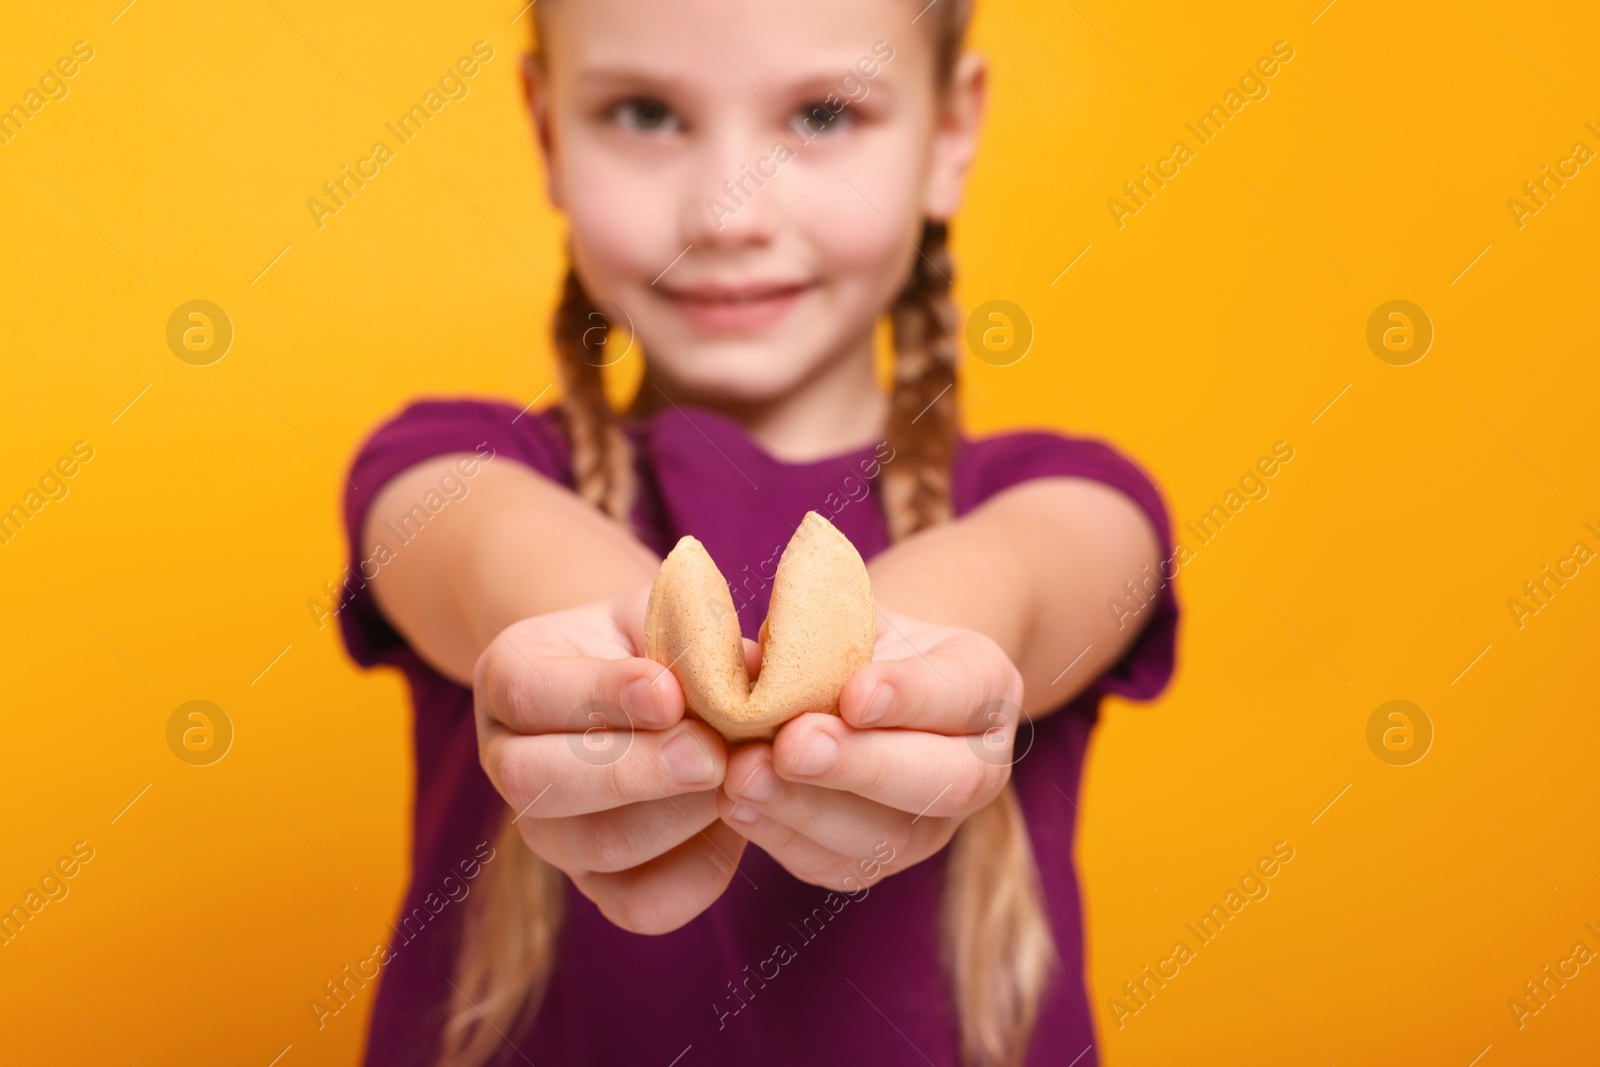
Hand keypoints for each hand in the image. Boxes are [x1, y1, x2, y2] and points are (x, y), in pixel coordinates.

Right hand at [473, 585, 750, 933]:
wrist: (657, 693)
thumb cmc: (660, 644)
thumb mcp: (668, 616)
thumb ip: (696, 639)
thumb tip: (749, 675)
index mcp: (508, 676)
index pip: (527, 693)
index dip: (599, 695)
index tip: (669, 692)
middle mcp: (508, 761)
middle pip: (537, 782)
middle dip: (632, 770)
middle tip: (710, 754)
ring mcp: (549, 833)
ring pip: (592, 847)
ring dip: (674, 818)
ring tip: (734, 781)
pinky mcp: (598, 885)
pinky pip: (640, 904)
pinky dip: (698, 870)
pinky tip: (734, 823)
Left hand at [714, 607, 1024, 891]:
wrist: (863, 688)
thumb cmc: (857, 642)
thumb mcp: (849, 617)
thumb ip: (813, 634)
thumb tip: (746, 660)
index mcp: (985, 683)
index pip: (961, 692)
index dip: (909, 697)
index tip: (854, 693)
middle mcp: (979, 764)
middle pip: (945, 781)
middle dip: (861, 766)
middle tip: (792, 745)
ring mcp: (935, 825)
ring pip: (889, 837)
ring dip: (808, 809)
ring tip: (745, 774)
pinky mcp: (879, 862)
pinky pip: (837, 866)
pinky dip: (781, 836)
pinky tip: (736, 804)